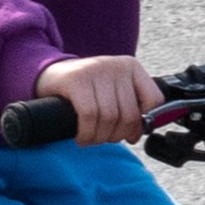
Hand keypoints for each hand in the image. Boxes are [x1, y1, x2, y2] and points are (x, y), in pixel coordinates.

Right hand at [34, 53, 161, 144]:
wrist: (50, 75)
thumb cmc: (85, 89)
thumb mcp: (112, 90)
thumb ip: (129, 104)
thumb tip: (140, 132)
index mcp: (131, 67)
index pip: (154, 100)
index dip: (142, 124)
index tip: (130, 135)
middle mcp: (117, 66)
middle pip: (129, 114)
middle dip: (117, 135)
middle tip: (104, 138)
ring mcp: (96, 70)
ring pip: (109, 118)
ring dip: (99, 137)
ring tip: (91, 137)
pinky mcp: (76, 80)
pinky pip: (89, 116)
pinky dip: (86, 133)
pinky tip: (81, 136)